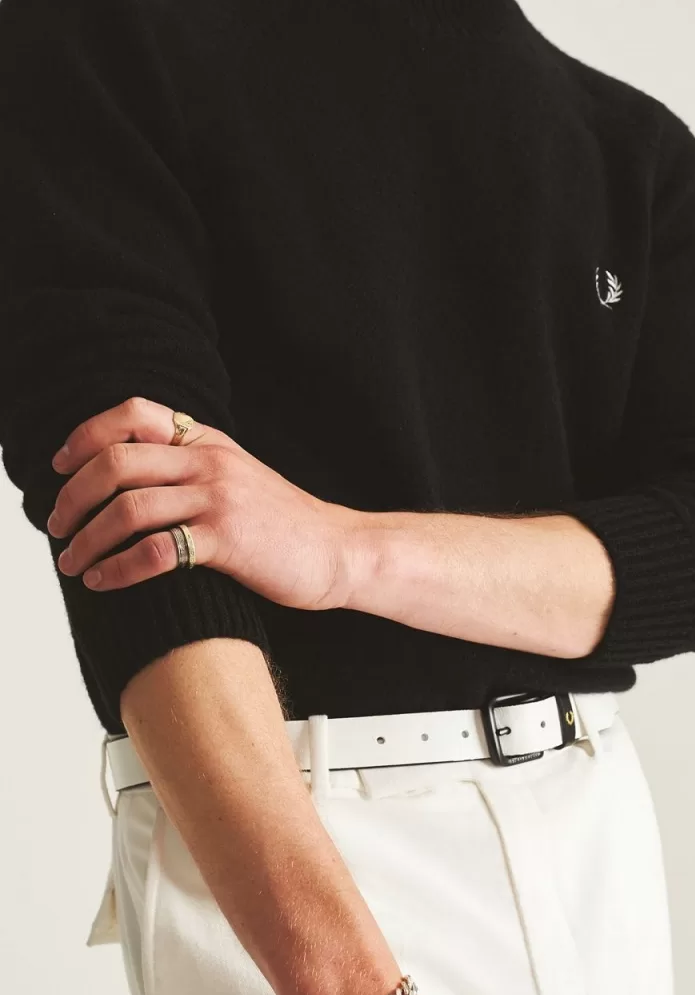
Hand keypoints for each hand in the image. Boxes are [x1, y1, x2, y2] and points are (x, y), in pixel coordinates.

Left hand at [45, 396, 360, 604]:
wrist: (337, 550)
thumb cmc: (282, 523)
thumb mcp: (236, 476)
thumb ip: (190, 466)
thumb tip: (127, 479)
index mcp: (208, 440)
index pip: (133, 413)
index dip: (86, 435)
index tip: (61, 466)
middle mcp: (210, 461)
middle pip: (116, 461)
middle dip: (73, 495)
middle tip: (57, 525)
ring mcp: (219, 499)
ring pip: (128, 508)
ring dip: (87, 538)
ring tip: (72, 561)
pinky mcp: (227, 541)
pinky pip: (156, 551)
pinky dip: (118, 569)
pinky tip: (104, 581)